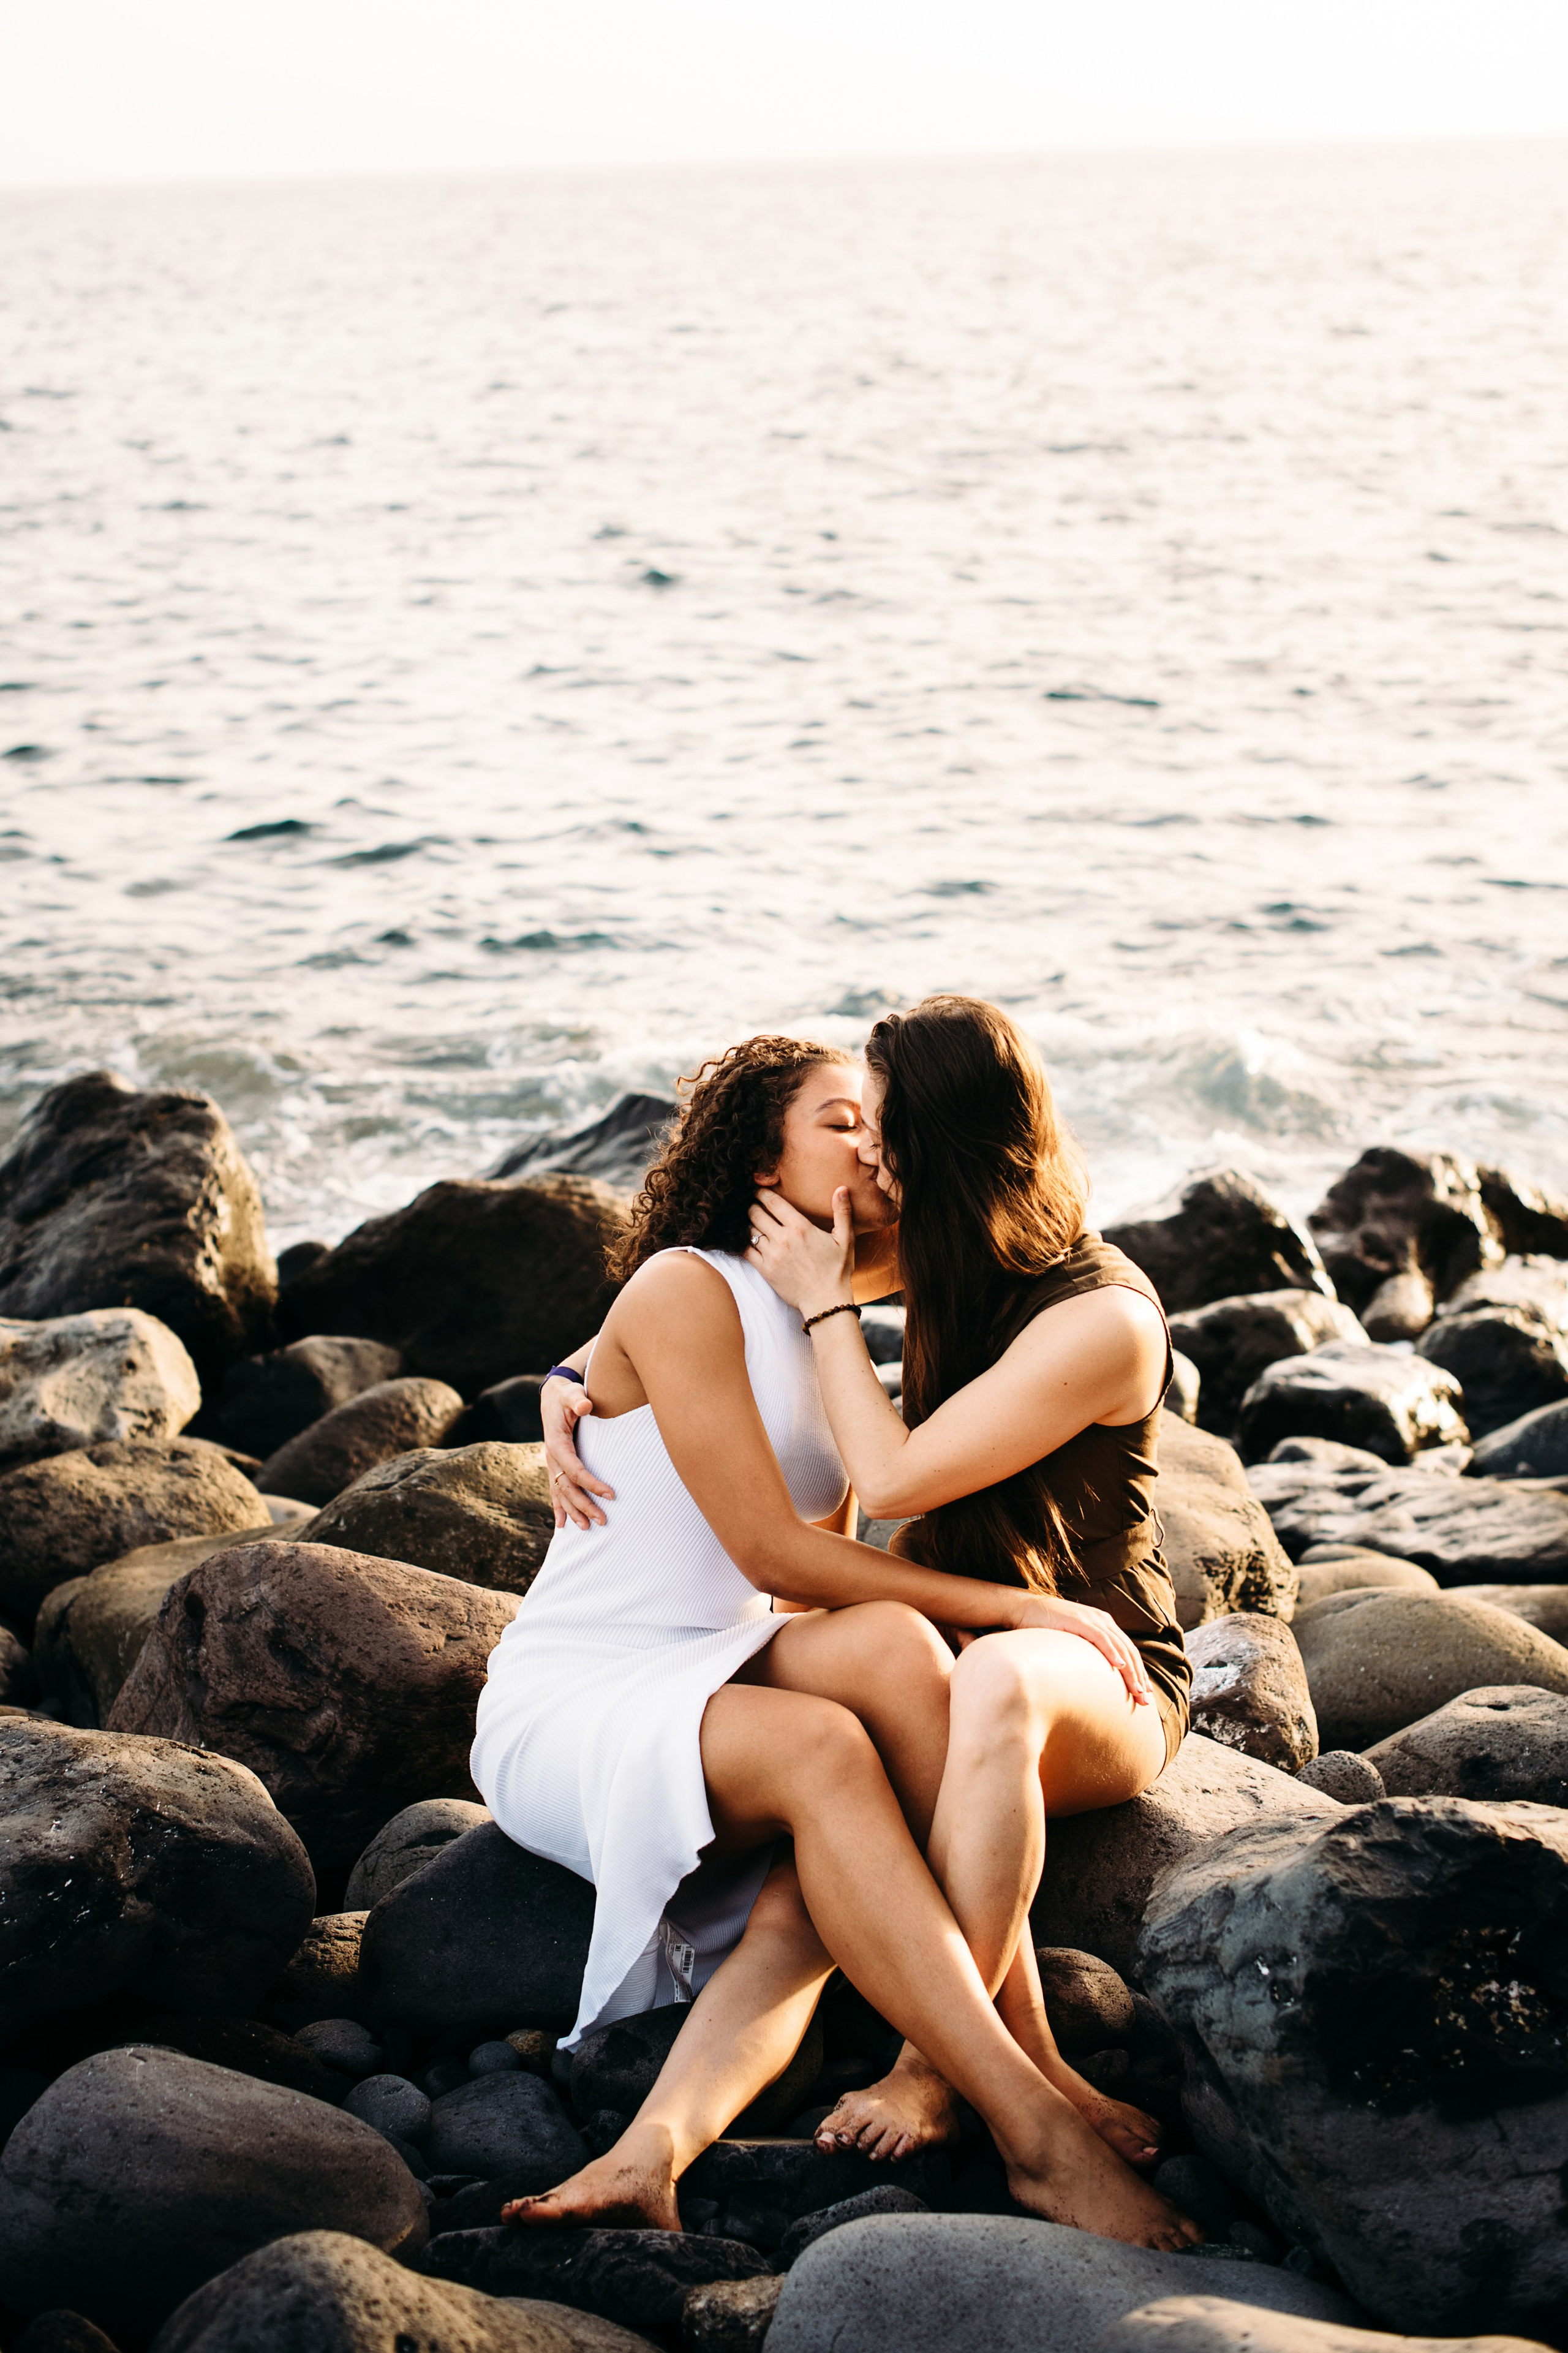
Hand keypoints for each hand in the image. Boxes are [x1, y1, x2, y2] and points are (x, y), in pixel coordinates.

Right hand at [541, 1375, 614, 1530]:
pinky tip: (561, 1525)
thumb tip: (585, 1404)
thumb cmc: (566, 1394)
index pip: (575, 1469)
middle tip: (602, 1521)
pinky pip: (555, 1490)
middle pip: (567, 1488)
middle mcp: (551, 1457)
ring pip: (560, 1493)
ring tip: (587, 1528)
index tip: (611, 1494)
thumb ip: (577, 1399)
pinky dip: (558, 1508)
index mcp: (556, 1443)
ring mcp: (551, 1463)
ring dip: (573, 1511)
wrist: (552, 1395)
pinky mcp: (554, 1466)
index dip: (591, 1483)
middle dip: (584, 1505)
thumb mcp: (571, 1393)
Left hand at [745, 1186, 854, 1318]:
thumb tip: (842, 1188)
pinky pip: (746, 1251)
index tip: (757, 1190)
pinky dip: (743, 1242)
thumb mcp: (845, 1239)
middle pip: (755, 1213)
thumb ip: (842, 1212)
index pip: (773, 1202)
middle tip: (750, 1204)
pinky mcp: (765, 1270)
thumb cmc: (837, 1271)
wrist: (826, 1301)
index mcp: (800, 1227)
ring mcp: (772, 1255)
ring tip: (748, 1221)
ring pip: (749, 1231)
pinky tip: (745, 1239)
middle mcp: (783, 1238)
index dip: (762, 1193)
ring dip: (747, 1224)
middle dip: (751, 1206)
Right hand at [1004, 1592, 1156, 1709]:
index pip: (1128, 1651)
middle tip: (1145, 1700)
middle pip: (1129, 1651)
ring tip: (1137, 1691)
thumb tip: (1096, 1677)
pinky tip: (1119, 1667)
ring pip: (1119, 1647)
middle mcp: (1103, 1620)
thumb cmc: (1046, 1629)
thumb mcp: (1073, 1642)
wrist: (1024, 1608)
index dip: (1139, 1673)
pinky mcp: (1079, 1620)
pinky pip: (1100, 1638)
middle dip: (1139, 1677)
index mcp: (1104, 1625)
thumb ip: (1088, 1653)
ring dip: (1131, 1671)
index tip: (1145, 1694)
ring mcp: (1092, 1619)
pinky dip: (1112, 1652)